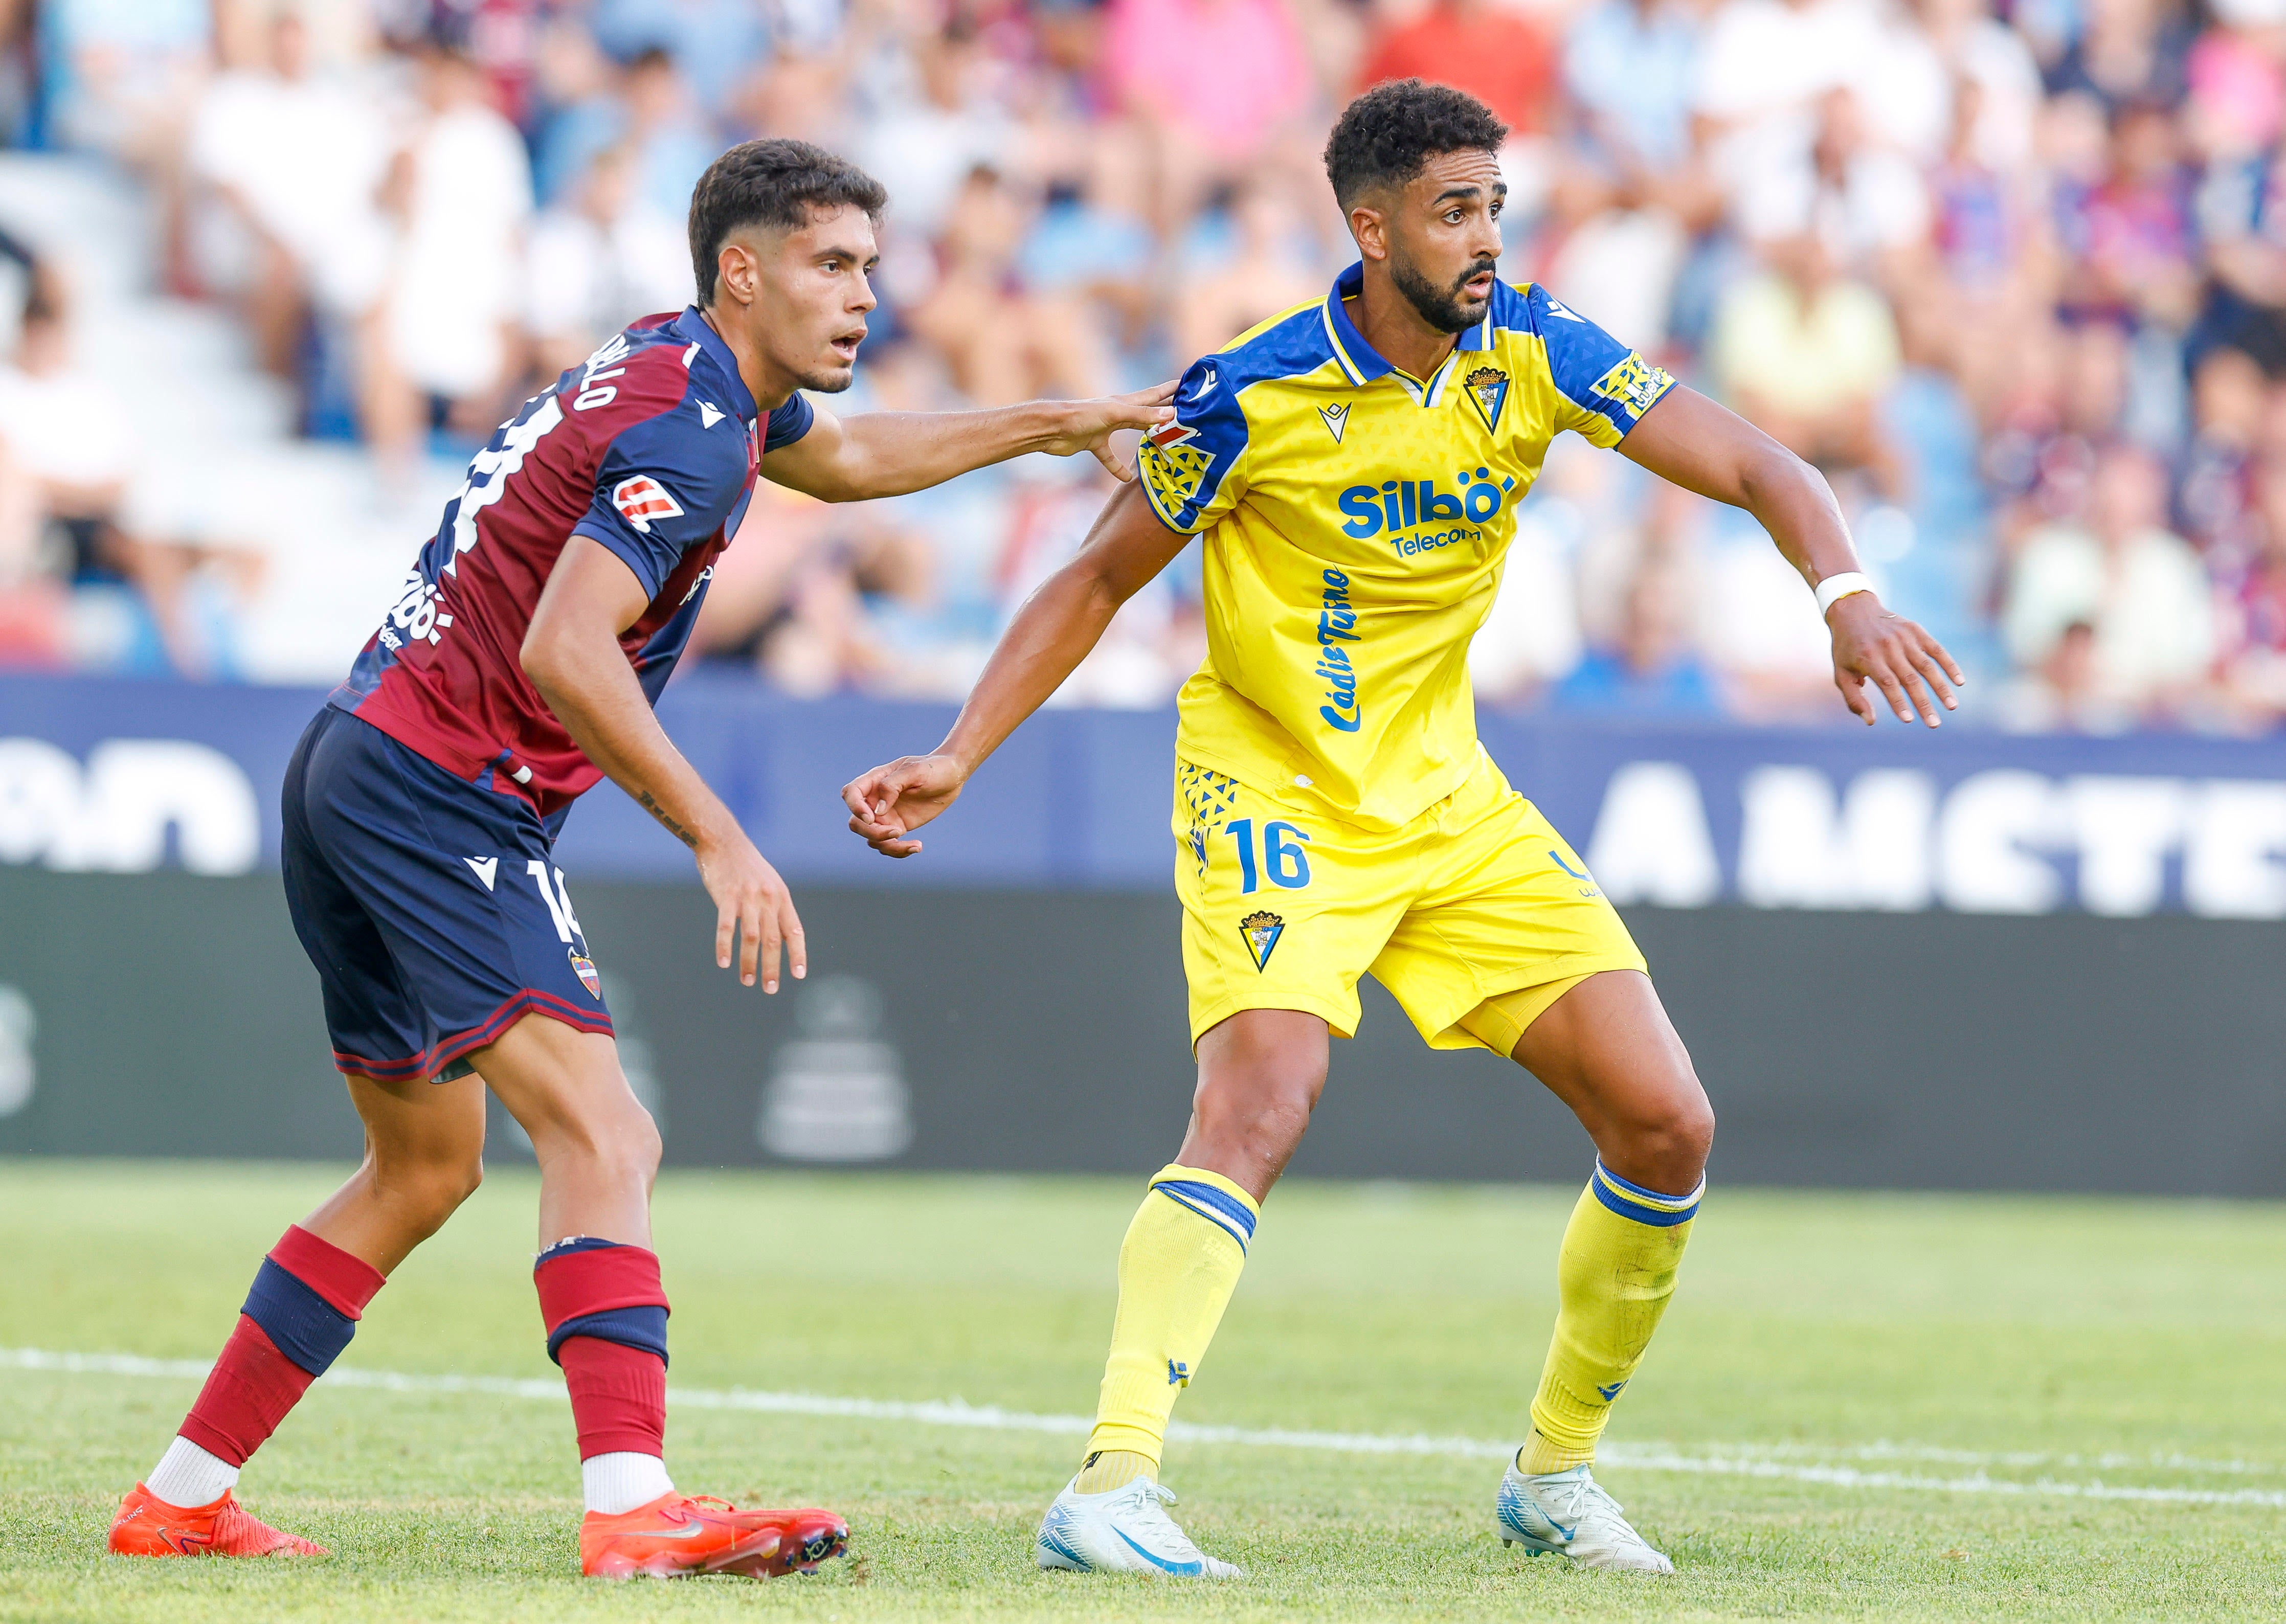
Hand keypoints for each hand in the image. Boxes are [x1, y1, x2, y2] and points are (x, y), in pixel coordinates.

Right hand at [694, 828, 805, 991]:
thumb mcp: (770, 884)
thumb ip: (775, 909)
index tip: (798, 974)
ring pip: (751, 937)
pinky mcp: (726, 896)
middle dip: (773, 967)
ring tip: (747, 981)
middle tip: (770, 989)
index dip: (797, 954)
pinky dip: (725, 946)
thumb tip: (780, 937)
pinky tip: (723, 962)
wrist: (723, 842)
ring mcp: (747, 897)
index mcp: (781, 897)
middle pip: (773, 940)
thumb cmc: (746, 866)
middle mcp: (768, 899)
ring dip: (749, 962)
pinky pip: (726, 926)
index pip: (794, 931)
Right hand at [842, 753, 968, 857]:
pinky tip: (917, 846)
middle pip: (856, 822)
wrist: (952, 777)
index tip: (871, 818)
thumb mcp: (914, 771)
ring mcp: (885, 816)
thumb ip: (892, 785)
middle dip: (871, 832)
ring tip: (914, 845)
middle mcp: (875, 800)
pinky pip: (889, 845)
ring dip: (887, 845)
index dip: (855, 808)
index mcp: (875, 781)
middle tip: (896, 832)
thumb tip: (878, 810)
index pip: (851, 794)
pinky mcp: (898, 827)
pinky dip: (899, 851)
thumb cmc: (932, 768)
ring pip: (871, 838)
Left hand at [1039, 383, 1178, 481]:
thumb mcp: (1115, 414)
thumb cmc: (1080, 416)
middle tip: (1184, 411)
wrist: (1051, 428)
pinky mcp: (1094, 443)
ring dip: (1147, 435)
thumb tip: (1171, 413)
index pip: (1154, 394)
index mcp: (1124, 402)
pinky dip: (1118, 467)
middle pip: (1146, 412)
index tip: (1189, 383)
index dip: (1171, 388)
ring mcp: (1106, 428)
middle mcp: (1118, 413)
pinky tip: (1127, 477)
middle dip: (1164, 410)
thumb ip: (1142, 414)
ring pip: (1132, 432)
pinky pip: (1110, 457)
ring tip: (1164, 440)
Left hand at [1828, 592, 1964, 726]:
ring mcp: (1904, 638)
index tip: (1908, 721)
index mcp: (1868, 658)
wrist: (1853, 610)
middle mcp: (1888, 647)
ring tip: (1952, 706)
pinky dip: (1949, 665)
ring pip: (1927, 666)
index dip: (1898, 702)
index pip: (1888, 684)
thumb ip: (1854, 699)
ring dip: (1941, 688)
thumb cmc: (1846, 649)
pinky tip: (1959, 681)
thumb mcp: (1841, 673)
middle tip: (1934, 724)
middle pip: (1910, 679)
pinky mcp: (1916, 630)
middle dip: (1923, 703)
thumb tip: (1871, 722)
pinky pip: (1936, 649)